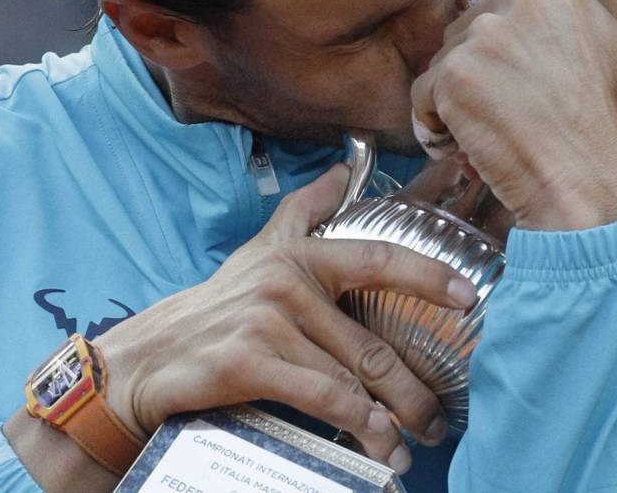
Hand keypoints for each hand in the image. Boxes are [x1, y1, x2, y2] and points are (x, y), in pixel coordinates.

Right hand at [95, 165, 477, 472]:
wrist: (149, 358)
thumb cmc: (214, 309)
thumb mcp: (260, 251)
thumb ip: (304, 211)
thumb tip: (342, 170)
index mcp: (299, 257)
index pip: (378, 259)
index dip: (429, 276)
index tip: (467, 298)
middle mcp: (288, 283)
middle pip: (374, 343)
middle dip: (415, 389)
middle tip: (436, 419)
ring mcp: (268, 323)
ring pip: (353, 378)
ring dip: (389, 420)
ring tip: (408, 446)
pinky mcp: (250, 361)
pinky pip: (322, 397)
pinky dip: (355, 425)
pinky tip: (373, 442)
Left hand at [411, 0, 616, 229]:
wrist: (581, 174)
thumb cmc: (594, 113)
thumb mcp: (611, 33)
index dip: (504, 46)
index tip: (528, 76)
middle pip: (464, 32)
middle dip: (480, 73)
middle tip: (518, 106)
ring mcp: (480, 36)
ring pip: (443, 65)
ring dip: (460, 100)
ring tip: (500, 124)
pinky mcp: (452, 76)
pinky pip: (424, 97)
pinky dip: (441, 125)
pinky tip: (475, 139)